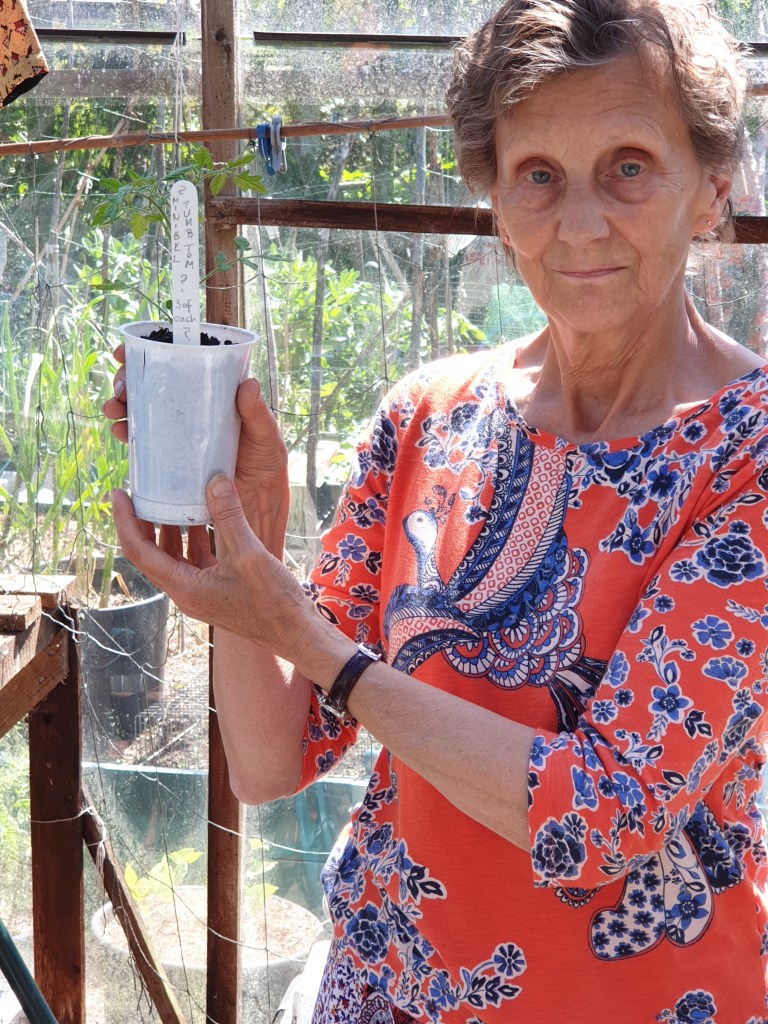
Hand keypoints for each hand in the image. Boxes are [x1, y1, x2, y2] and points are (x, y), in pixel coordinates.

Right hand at [102, 343, 288, 555]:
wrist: (258, 505)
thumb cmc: (267, 464)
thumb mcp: (266, 437)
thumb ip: (258, 415)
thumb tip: (247, 384)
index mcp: (212, 394)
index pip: (178, 366)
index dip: (150, 354)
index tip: (129, 349)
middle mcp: (192, 410)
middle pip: (152, 386)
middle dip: (128, 381)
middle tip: (121, 386)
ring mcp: (179, 434)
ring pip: (142, 412)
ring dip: (121, 406)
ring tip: (114, 410)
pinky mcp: (172, 459)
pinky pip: (144, 443)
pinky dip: (128, 434)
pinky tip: (122, 433)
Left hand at [112, 474, 317, 662]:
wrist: (296, 633)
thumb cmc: (273, 603)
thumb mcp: (249, 555)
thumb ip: (229, 517)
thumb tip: (214, 481)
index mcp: (185, 587)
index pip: (139, 551)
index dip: (125, 521)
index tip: (118, 494)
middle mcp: (186, 592)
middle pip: (151, 553)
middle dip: (143, 521)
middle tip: (141, 490)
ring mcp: (200, 592)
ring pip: (174, 555)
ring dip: (170, 527)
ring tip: (172, 496)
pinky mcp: (216, 589)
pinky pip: (195, 559)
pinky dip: (194, 537)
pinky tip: (206, 516)